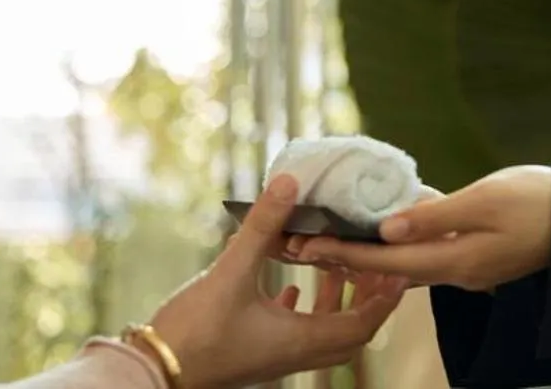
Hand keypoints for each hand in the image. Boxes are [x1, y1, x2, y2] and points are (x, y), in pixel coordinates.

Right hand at [146, 174, 407, 388]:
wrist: (152, 373)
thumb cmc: (194, 330)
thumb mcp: (231, 270)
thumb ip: (264, 225)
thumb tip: (289, 181)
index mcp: (300, 341)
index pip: (363, 324)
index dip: (385, 295)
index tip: (397, 265)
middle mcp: (293, 355)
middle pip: (350, 333)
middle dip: (367, 298)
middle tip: (372, 262)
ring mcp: (273, 358)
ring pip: (321, 335)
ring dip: (335, 303)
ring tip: (333, 265)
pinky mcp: (252, 354)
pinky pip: (292, 336)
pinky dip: (303, 312)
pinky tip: (289, 289)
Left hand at [291, 165, 550, 291]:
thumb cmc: (540, 200)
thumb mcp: (487, 199)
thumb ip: (436, 215)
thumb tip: (387, 227)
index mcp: (457, 260)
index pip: (385, 260)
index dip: (342, 252)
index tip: (303, 244)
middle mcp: (457, 272)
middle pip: (387, 268)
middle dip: (342, 257)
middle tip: (298, 244)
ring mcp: (468, 268)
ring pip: (404, 265)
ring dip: (365, 254)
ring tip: (327, 238)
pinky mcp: (476, 258)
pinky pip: (425, 256)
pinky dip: (397, 247)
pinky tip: (383, 231)